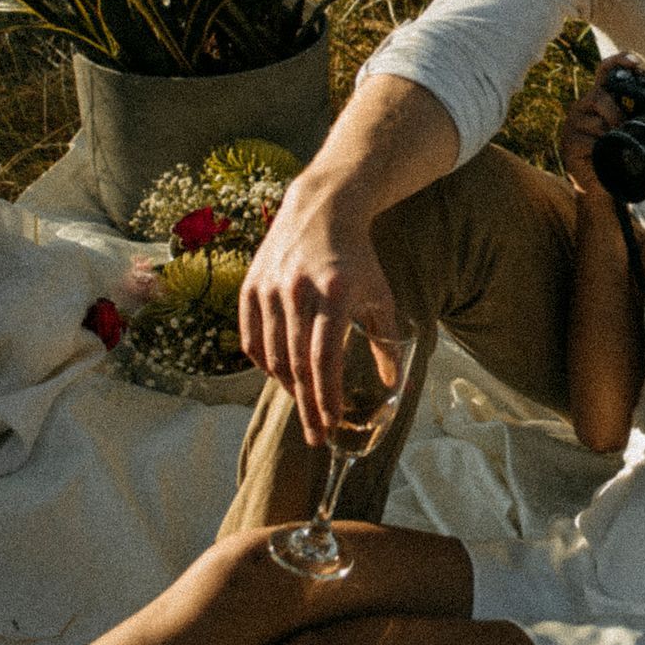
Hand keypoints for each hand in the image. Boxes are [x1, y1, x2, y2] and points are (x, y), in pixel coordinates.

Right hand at [238, 170, 400, 451]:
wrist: (321, 209)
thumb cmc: (358, 259)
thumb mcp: (380, 294)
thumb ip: (386, 340)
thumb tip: (393, 385)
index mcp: (333, 292)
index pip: (325, 356)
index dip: (327, 394)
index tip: (332, 422)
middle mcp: (297, 290)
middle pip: (297, 363)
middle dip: (307, 404)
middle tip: (315, 435)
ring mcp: (269, 288)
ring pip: (272, 354)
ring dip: (288, 387)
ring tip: (304, 405)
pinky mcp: (251, 286)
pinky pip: (251, 338)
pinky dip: (264, 363)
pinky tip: (280, 376)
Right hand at [557, 54, 638, 194]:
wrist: (600, 187)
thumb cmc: (618, 156)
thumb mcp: (630, 132)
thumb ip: (639, 117)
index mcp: (600, 99)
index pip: (606, 71)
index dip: (619, 62)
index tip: (634, 62)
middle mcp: (584, 106)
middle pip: (600, 95)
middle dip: (618, 113)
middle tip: (625, 129)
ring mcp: (573, 124)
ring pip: (596, 119)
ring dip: (611, 133)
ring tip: (617, 146)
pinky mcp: (569, 143)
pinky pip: (588, 141)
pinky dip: (601, 149)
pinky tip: (602, 156)